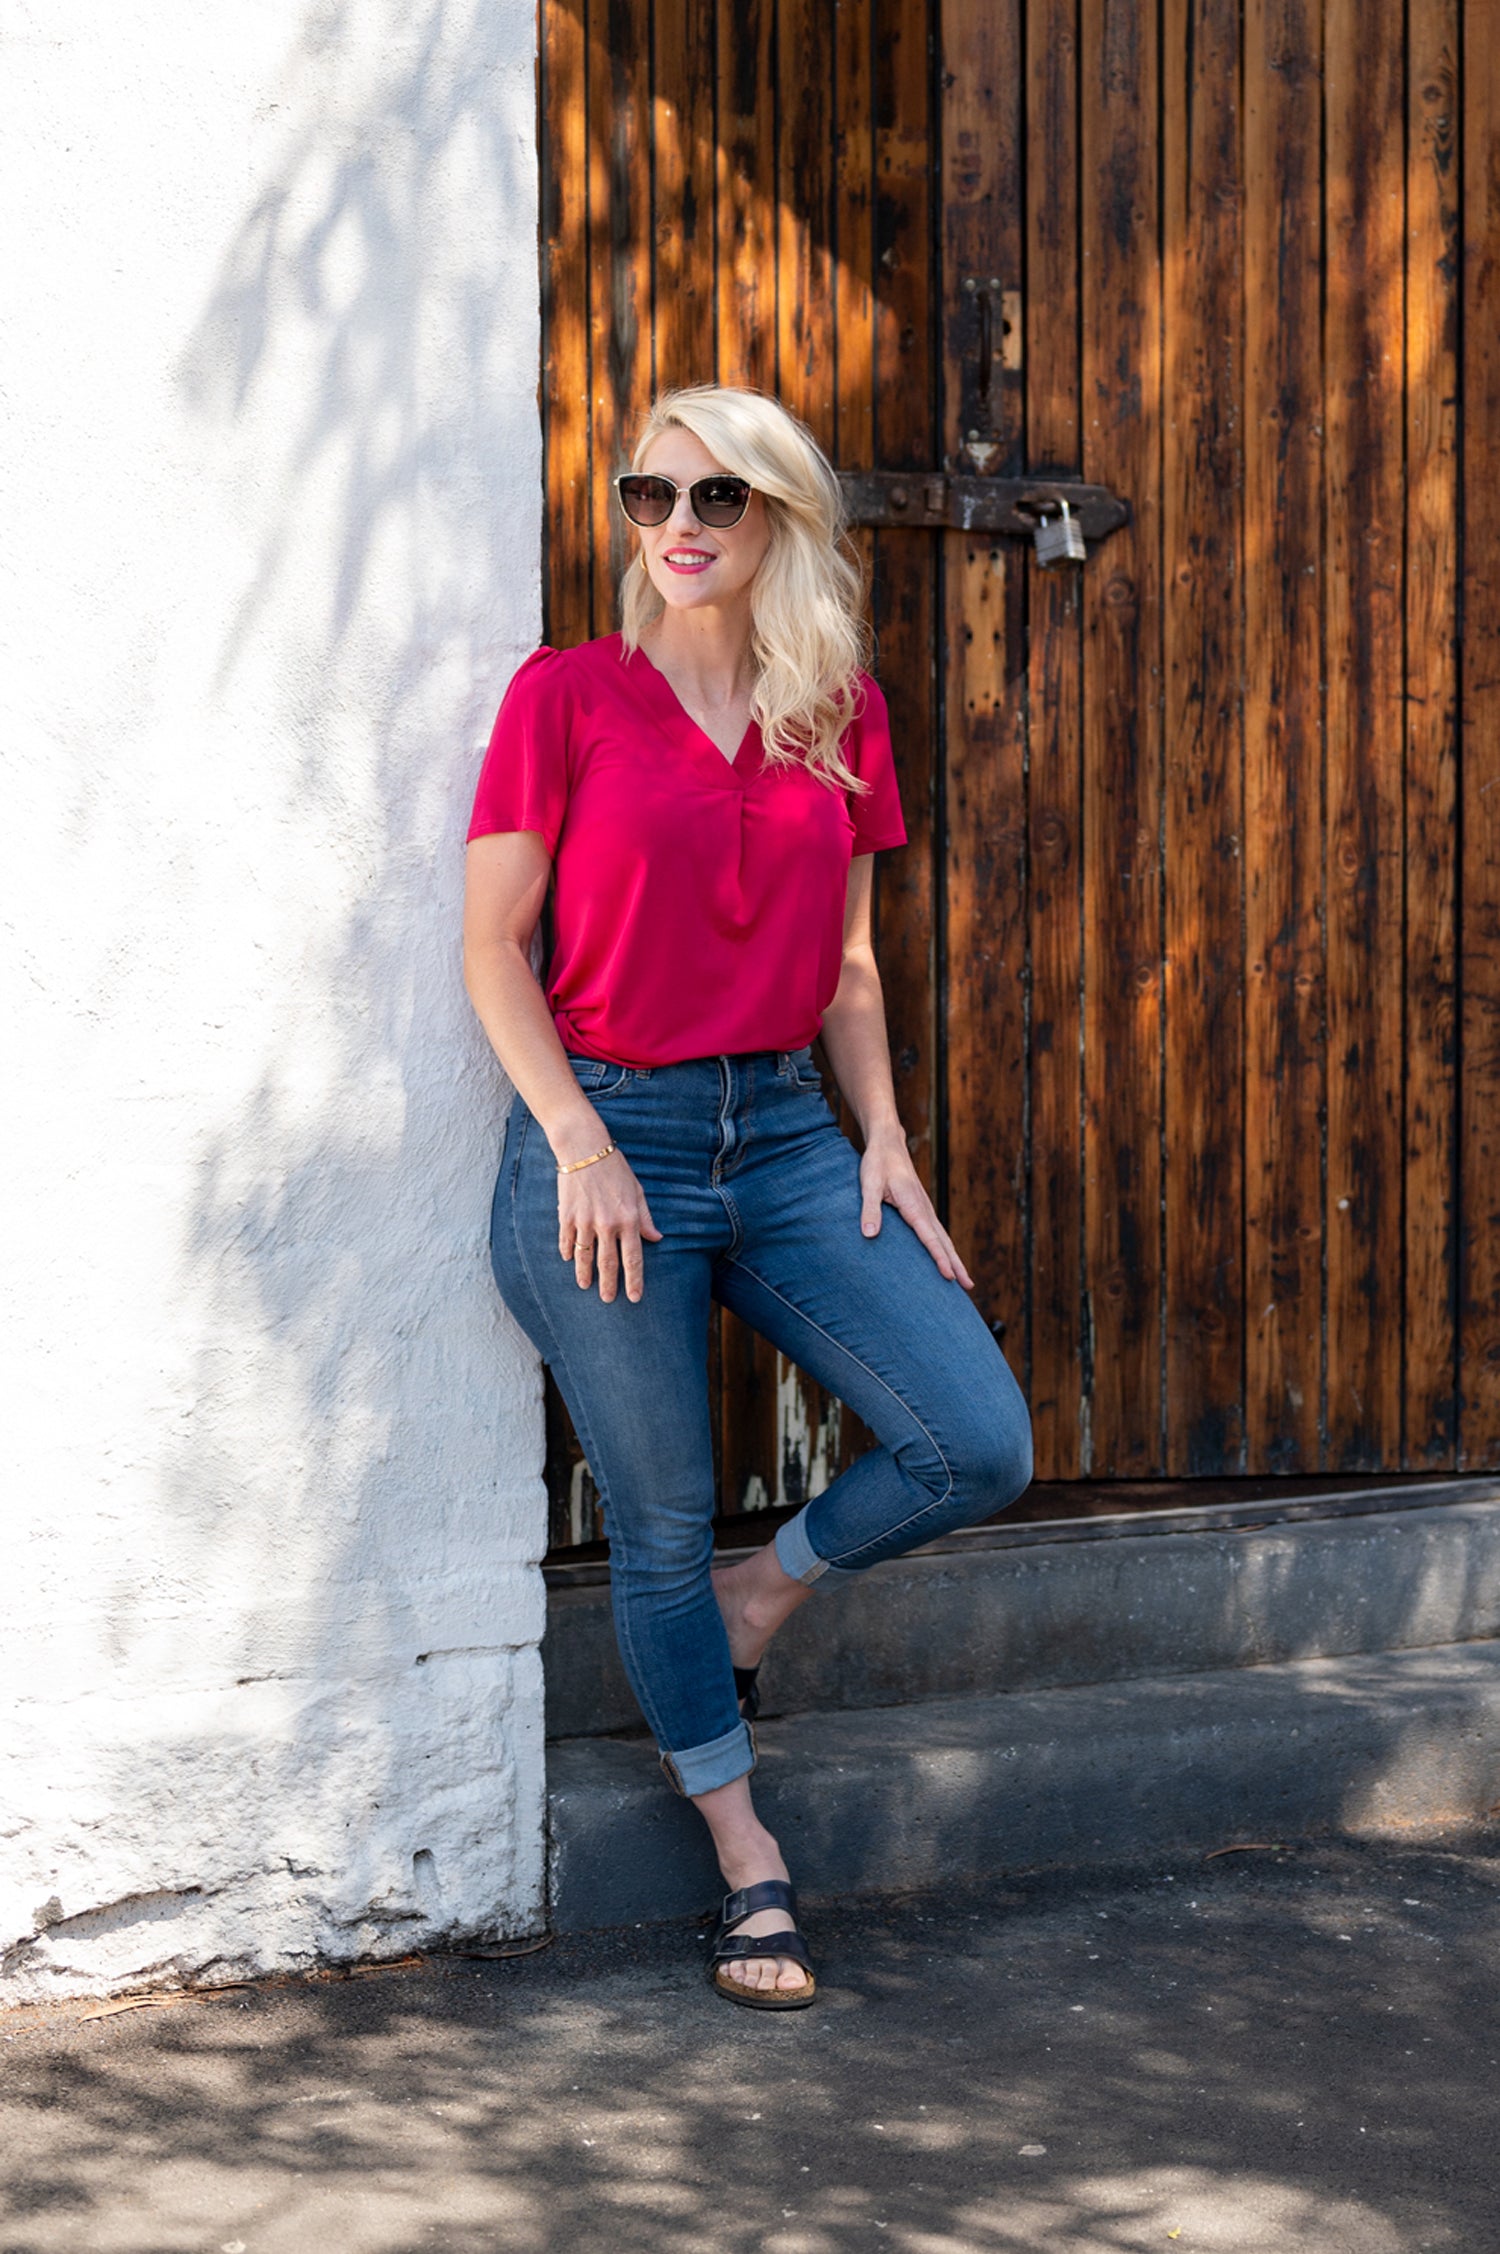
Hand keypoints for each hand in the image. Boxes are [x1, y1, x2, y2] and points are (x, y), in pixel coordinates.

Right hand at [558, 1149, 662, 1302]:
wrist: (583, 1148)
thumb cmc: (614, 1167)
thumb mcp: (637, 1190)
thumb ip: (645, 1217)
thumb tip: (656, 1238)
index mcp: (628, 1219)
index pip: (633, 1258)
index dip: (634, 1280)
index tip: (634, 1297)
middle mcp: (606, 1224)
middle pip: (608, 1263)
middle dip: (609, 1285)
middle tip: (608, 1300)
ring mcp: (584, 1222)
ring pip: (584, 1256)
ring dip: (585, 1274)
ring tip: (585, 1286)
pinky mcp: (566, 1216)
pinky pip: (566, 1241)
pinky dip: (567, 1253)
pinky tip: (568, 1261)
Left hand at [857, 1129, 974, 1288]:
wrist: (887, 1143)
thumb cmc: (877, 1163)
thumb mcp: (869, 1184)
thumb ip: (870, 1209)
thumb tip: (870, 1234)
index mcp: (914, 1206)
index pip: (930, 1238)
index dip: (939, 1259)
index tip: (949, 1277)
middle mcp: (924, 1209)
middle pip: (944, 1242)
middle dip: (956, 1265)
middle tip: (968, 1286)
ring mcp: (925, 1209)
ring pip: (943, 1238)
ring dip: (954, 1259)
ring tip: (963, 1280)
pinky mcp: (921, 1208)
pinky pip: (936, 1233)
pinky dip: (945, 1248)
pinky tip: (945, 1258)